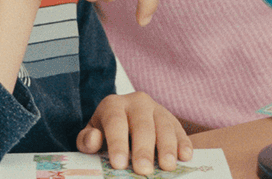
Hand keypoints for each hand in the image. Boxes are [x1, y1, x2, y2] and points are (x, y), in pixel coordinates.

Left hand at [78, 92, 192, 175]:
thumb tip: (94, 139)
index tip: (119, 164)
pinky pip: (179, 129)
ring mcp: (157, 108)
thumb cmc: (105, 132)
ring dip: (167, 147)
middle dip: (143, 149)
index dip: (117, 144)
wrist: (123, 120)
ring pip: (164, 126)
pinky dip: (183, 143)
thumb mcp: (91, 134)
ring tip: (167, 166)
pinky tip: (184, 156)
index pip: (115, 122)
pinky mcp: (172, 118)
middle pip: (142, 125)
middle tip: (143, 170)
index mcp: (113, 105)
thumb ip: (87, 140)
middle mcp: (137, 102)